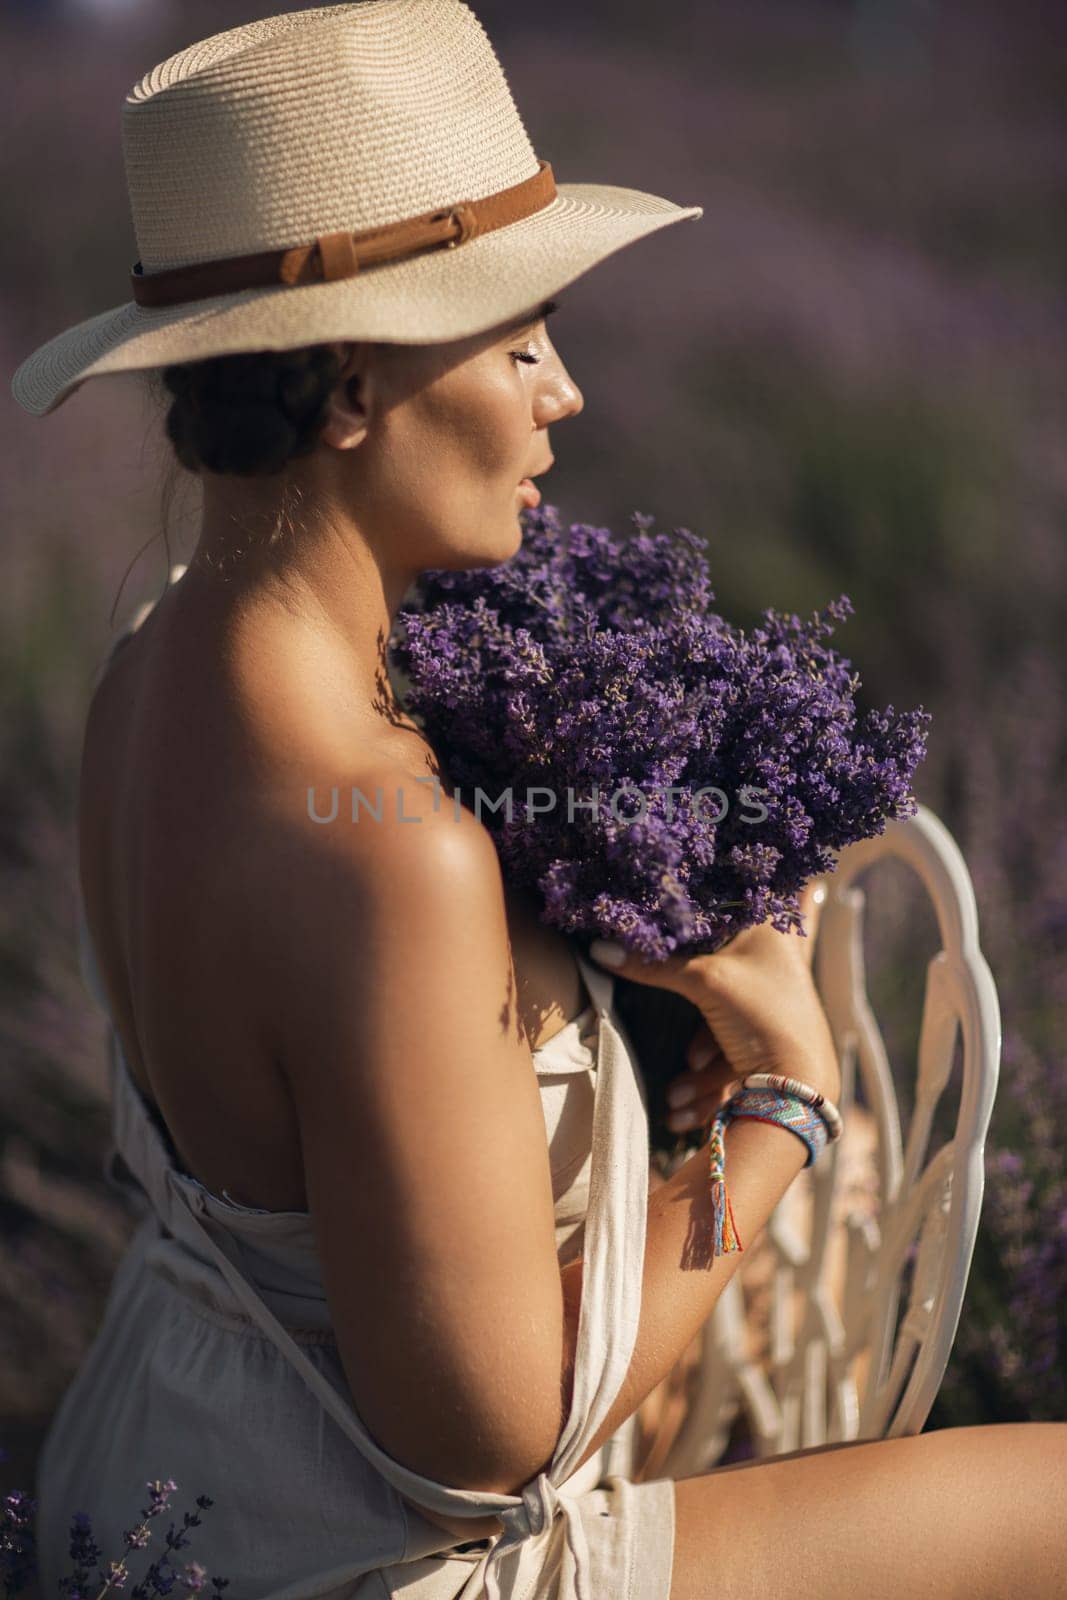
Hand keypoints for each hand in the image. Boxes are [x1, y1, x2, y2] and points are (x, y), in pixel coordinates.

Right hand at [590, 878, 839, 1117]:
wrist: (801, 1087)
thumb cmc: (764, 1016)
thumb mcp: (705, 980)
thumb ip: (652, 964)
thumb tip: (598, 948)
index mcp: (771, 931)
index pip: (721, 910)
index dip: (686, 923)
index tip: (651, 929)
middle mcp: (773, 962)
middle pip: (711, 974)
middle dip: (689, 1028)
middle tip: (676, 1044)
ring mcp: (769, 1003)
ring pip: (717, 1024)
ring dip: (696, 1069)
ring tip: (677, 1095)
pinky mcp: (765, 1039)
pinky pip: (727, 1051)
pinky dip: (707, 1079)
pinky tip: (684, 1107)